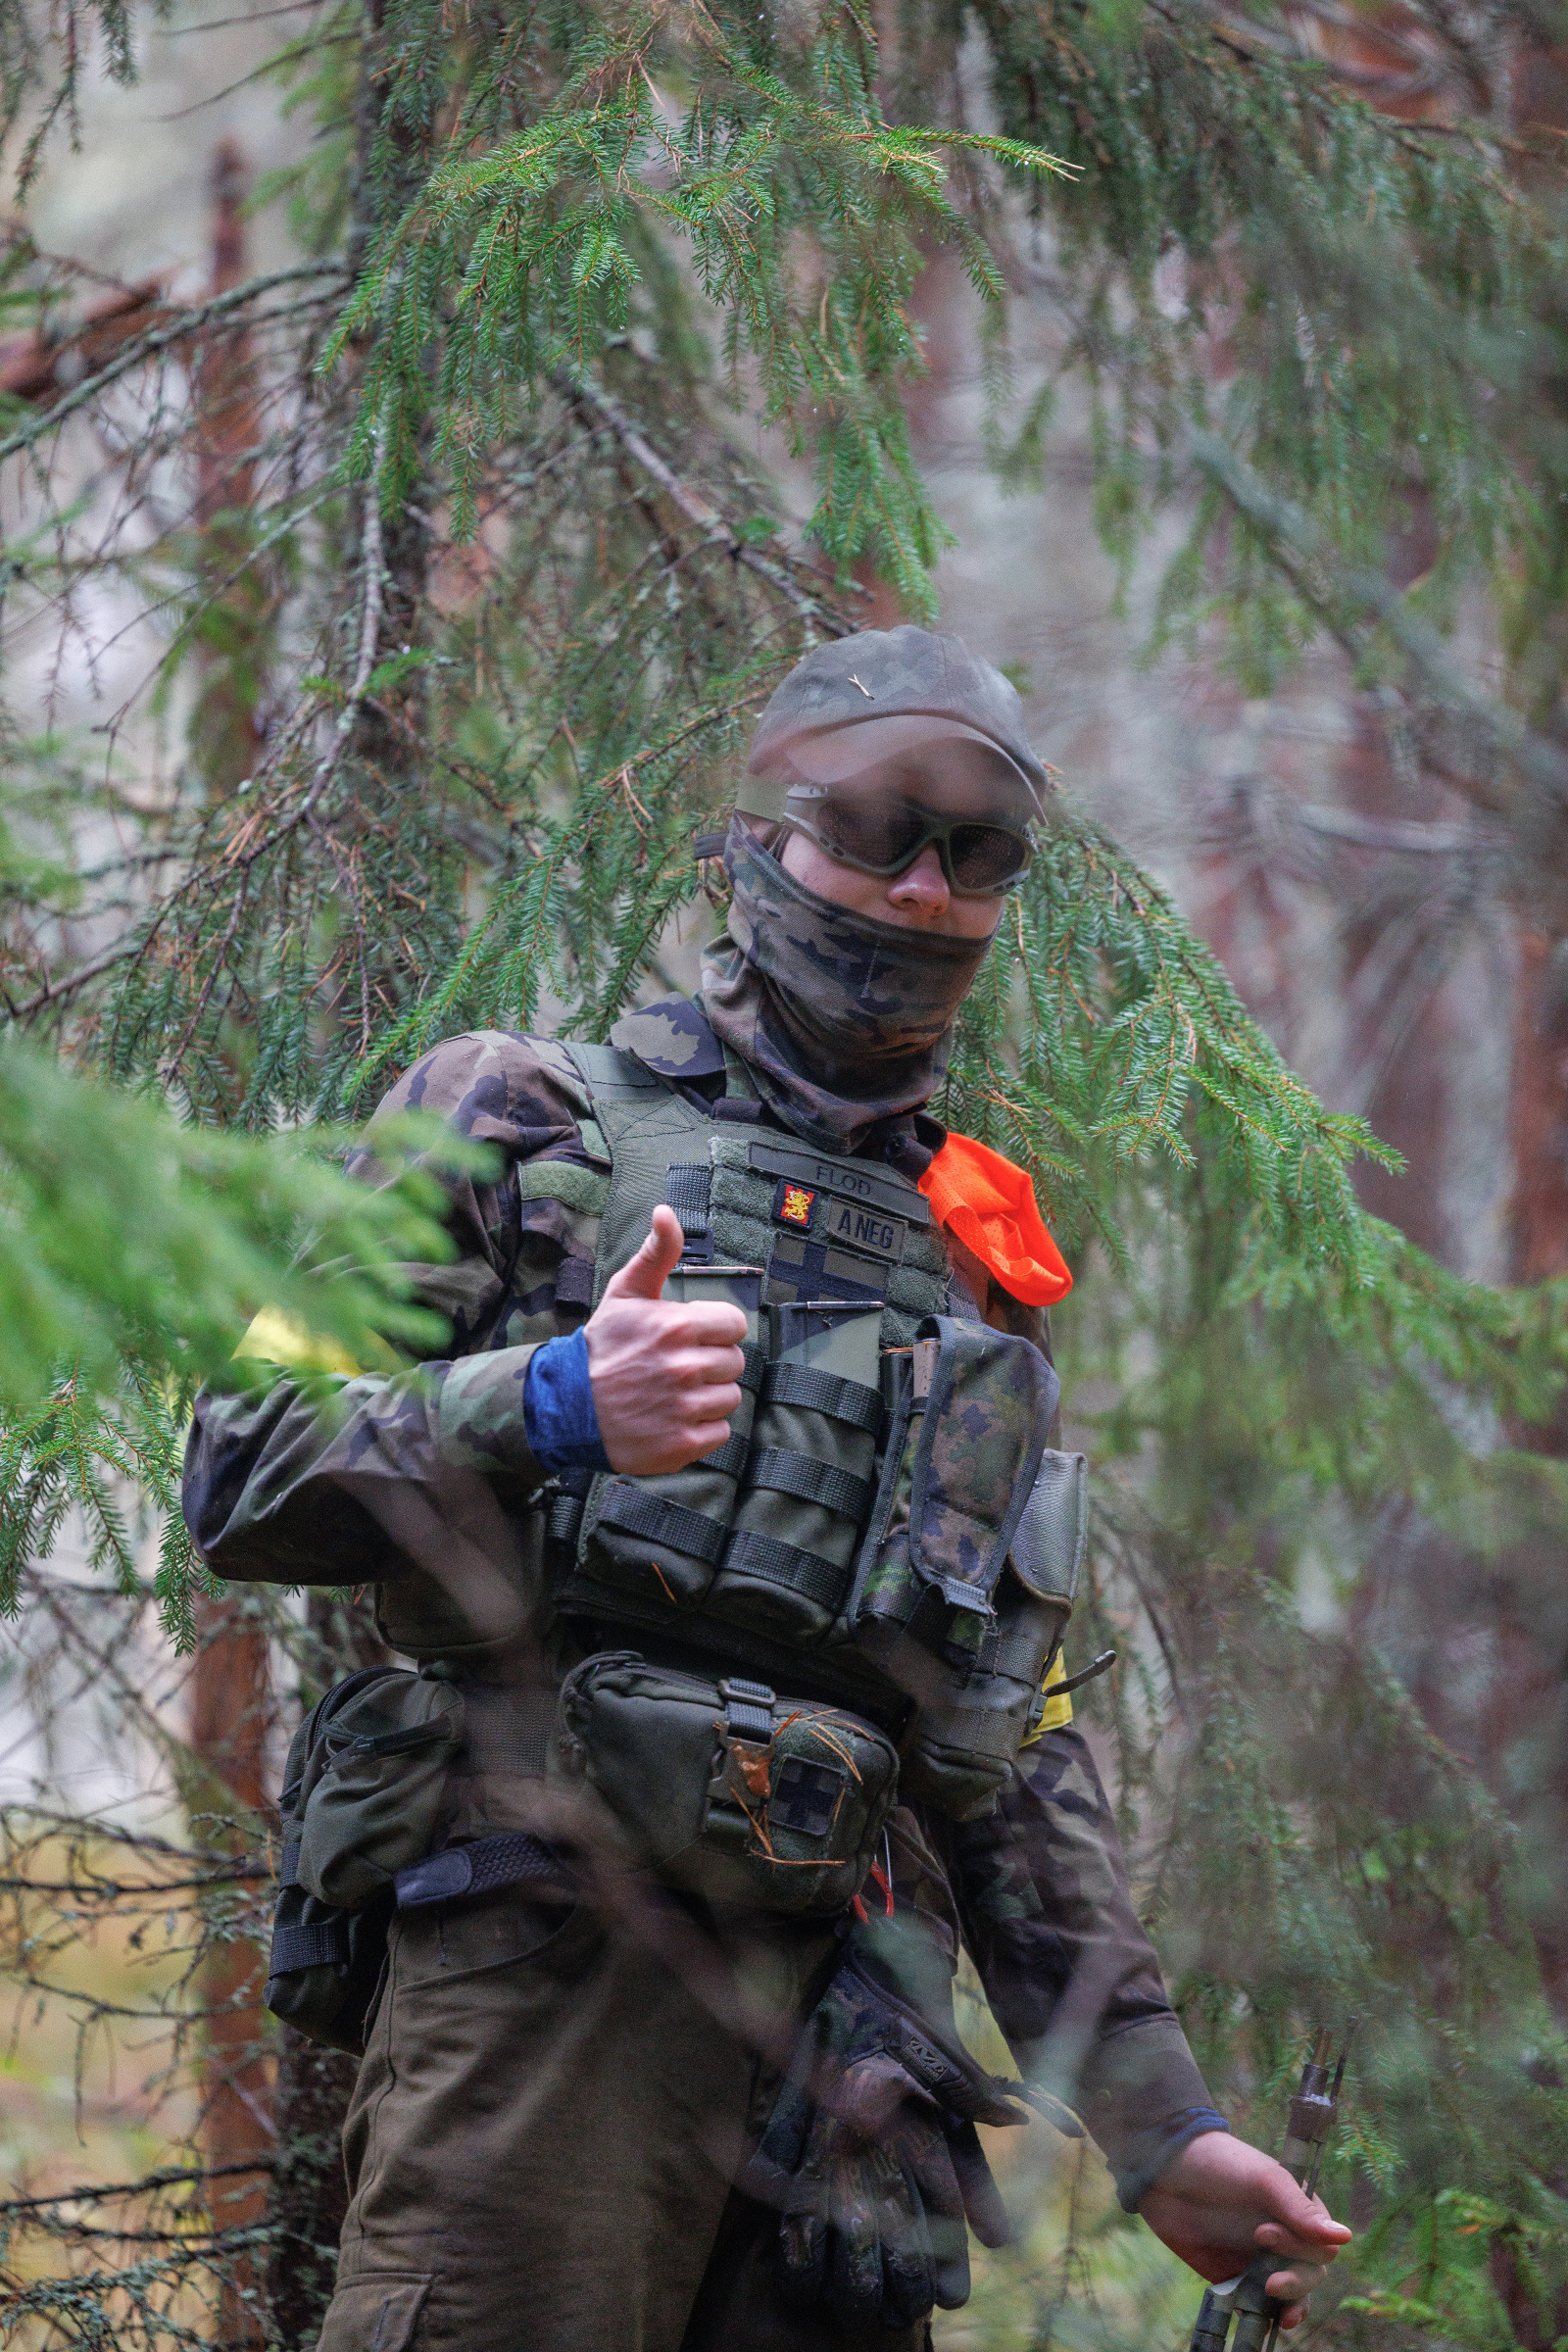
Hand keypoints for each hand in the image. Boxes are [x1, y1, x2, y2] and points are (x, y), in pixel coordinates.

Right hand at [583, 1206, 746, 1475]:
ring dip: (707, 1397)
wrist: (566, 1407)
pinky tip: (671, 1418)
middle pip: (734, 1363)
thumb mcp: (626, 1293)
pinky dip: (701, 1429)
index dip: (714, 1330)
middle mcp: (684, 1368)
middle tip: (676, 1368)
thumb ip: (656, 1252)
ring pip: (729, 1398)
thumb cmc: (602, 1346)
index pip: (734, 1325)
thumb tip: (665, 1211)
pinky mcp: (682, 1444)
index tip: (691, 1338)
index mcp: (676, 1327)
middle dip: (711, 1363)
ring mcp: (684, 1408)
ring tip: (672, 1394)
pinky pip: (720, 1432)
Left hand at [1137, 2131, 1351, 2328]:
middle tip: (1268, 2278)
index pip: (1321, 2245)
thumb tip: (1345, 2238)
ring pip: (1290, 2295)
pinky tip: (1266, 2324)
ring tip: (1284, 2316)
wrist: (1163, 2169)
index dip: (1301, 2249)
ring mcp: (1260, 2260)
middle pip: (1310, 2275)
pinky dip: (1264, 2316)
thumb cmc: (1220, 2163)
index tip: (1264, 2234)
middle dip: (1296, 2282)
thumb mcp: (1262, 2179)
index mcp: (1298, 2212)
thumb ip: (1299, 2210)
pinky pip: (1256, 2304)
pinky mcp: (1234, 2278)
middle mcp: (1285, 2239)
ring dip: (1292, 2307)